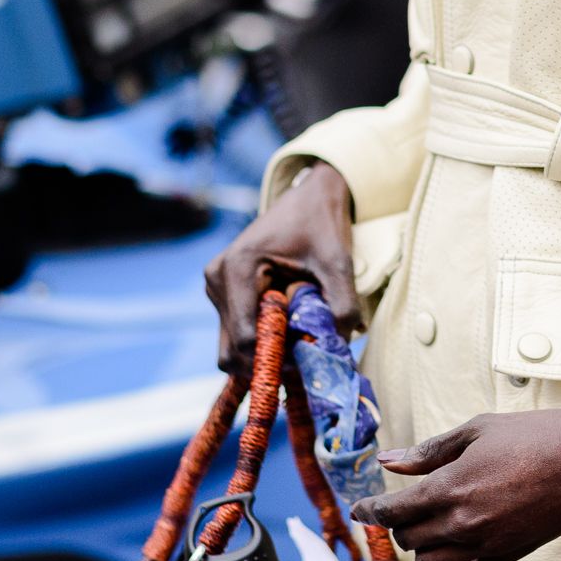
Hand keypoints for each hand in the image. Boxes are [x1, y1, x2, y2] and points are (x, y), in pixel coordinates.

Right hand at [203, 161, 356, 374]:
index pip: (246, 336)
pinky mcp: (224, 295)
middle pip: (232, 349)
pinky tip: (290, 332)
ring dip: (264, 353)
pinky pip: (236, 334)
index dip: (275, 358)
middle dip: (267, 361)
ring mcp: (217, 288)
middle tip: (303, 360)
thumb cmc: (322, 225)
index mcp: (238, 267)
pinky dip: (261, 342)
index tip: (306, 361)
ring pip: (232, 346)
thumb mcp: (337, 262)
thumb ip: (342, 304)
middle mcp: (217, 279)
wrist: (310, 198)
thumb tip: (339, 345)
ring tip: (299, 341)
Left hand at [349, 409, 560, 560]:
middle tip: (408, 506)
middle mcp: (462, 522)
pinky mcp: (509, 557)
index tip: (359, 509)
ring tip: (434, 524)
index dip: (369, 511)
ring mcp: (486, 544)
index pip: (392, 511)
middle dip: (400, 523)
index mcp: (449, 486)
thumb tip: (387, 461)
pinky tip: (465, 545)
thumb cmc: (534, 434)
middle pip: (409, 539)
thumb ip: (429, 451)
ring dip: (425, 546)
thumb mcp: (477, 430)